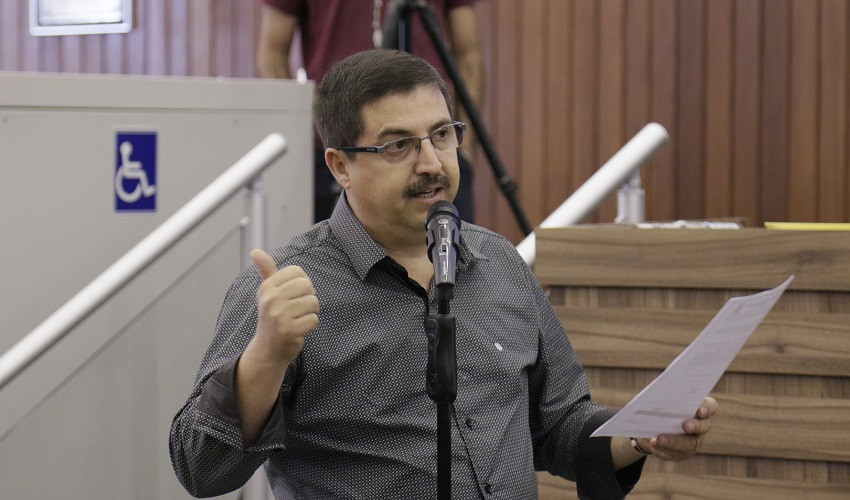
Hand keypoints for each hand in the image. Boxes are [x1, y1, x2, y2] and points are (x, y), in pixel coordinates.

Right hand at [250, 249, 318, 364]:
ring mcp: (279, 315)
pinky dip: (311, 325)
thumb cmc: (272, 316)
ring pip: (313, 302)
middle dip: (308, 297)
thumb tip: (255, 251)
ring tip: (299, 318)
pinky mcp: (289, 330)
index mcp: (267, 287)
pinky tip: (299, 328)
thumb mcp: (267, 292)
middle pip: (307, 285)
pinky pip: (314, 319)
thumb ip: (266, 270)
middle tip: (297, 308)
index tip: (293, 294)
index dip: (301, 282)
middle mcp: (271, 299)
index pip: (297, 272)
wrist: (267, 349)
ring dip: (310, 312)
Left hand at [634, 396, 718, 460]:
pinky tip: (654, 444)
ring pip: (689, 444)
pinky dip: (663, 449)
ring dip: (674, 441)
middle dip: (695, 426)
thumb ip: (665, 400)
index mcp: (699, 408)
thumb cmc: (660, 408)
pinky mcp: (681, 453)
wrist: (650, 426)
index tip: (700, 410)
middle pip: (704, 426)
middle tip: (685, 426)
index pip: (711, 406)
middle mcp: (701, 426)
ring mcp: (693, 441)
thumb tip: (656, 397)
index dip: (708, 408)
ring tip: (658, 439)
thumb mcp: (661, 402)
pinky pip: (675, 454)